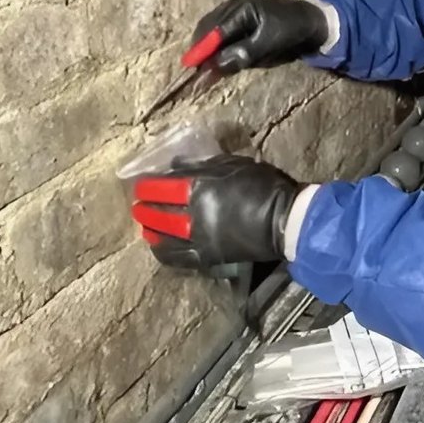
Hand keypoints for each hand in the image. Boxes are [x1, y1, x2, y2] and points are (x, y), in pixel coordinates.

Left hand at [131, 154, 301, 271]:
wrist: (285, 221)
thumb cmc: (265, 185)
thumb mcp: (235, 164)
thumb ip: (205, 165)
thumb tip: (177, 165)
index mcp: (202, 188)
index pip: (166, 187)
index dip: (150, 186)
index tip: (141, 186)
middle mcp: (196, 214)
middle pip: (161, 212)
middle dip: (146, 209)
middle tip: (138, 206)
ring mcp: (200, 238)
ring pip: (165, 236)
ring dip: (151, 230)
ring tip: (144, 226)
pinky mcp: (208, 256)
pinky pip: (178, 257)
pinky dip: (163, 252)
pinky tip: (157, 247)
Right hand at [193, 0, 328, 71]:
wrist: (310, 21)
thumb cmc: (291, 32)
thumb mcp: (268, 46)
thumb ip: (242, 56)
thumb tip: (213, 68)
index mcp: (243, 6)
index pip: (216, 30)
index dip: (202, 49)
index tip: (191, 66)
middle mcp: (234, 4)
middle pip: (208, 27)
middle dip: (201, 49)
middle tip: (196, 72)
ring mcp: (235, 8)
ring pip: (211, 28)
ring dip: (207, 48)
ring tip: (204, 68)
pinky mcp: (237, 16)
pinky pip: (219, 30)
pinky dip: (216, 44)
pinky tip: (217, 58)